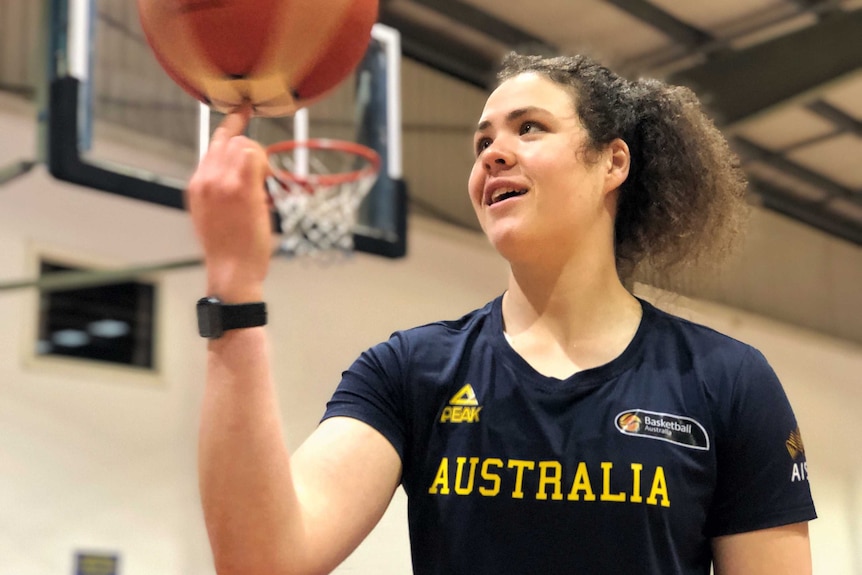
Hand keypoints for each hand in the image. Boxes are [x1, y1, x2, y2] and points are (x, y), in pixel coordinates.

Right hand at [187, 108, 272, 301]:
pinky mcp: (240, 188)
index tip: (242, 110)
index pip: (213, 144)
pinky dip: (264, 164)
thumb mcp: (212, 216)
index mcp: (197, 185)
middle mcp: (205, 179)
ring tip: (263, 186)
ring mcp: (221, 182)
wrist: (231, 272)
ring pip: (243, 144)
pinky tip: (266, 184)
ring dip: (260, 159)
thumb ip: (219, 191)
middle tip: (263, 173)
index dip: (231, 125)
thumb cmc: (228, 250)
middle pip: (231, 140)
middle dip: (252, 150)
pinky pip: (254, 156)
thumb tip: (238, 176)